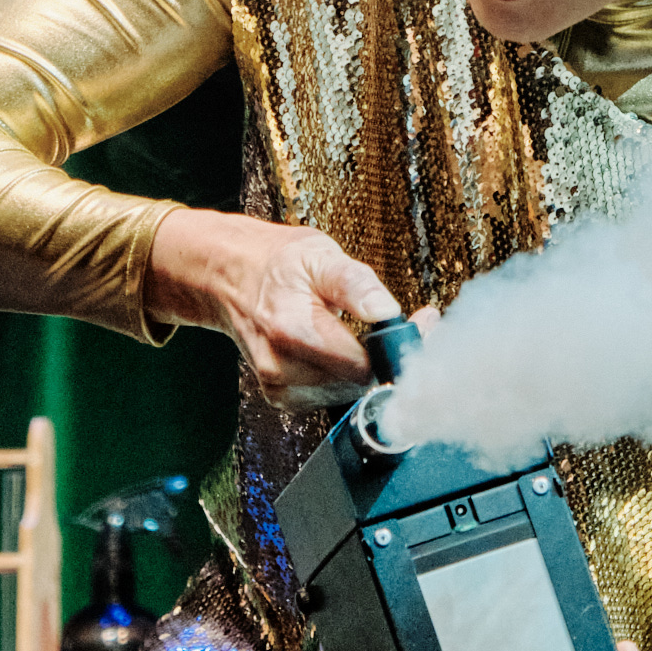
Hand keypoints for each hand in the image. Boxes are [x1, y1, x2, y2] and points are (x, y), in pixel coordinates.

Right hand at [145, 208, 403, 401]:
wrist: (229, 275)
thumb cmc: (276, 262)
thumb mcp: (320, 255)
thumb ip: (356, 285)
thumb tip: (387, 311)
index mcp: (293, 330)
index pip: (364, 365)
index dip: (398, 348)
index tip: (421, 323)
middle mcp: (281, 366)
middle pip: (359, 383)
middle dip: (387, 357)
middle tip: (403, 324)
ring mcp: (277, 384)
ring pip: (348, 392)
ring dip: (368, 368)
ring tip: (370, 333)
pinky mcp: (279, 395)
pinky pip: (329, 395)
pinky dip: (346, 376)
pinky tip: (345, 349)